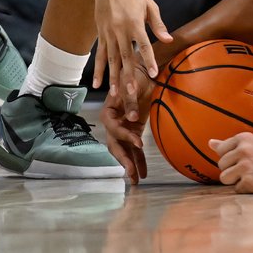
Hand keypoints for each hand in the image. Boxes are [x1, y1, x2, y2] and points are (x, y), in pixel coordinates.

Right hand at [92, 0, 171, 97]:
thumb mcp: (150, 6)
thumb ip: (158, 24)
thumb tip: (168, 40)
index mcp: (135, 23)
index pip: (144, 45)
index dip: (149, 60)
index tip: (153, 74)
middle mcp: (121, 31)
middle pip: (125, 57)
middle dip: (128, 76)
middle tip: (131, 92)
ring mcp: (109, 34)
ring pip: (111, 60)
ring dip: (114, 77)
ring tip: (116, 93)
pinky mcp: (101, 35)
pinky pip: (100, 55)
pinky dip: (99, 70)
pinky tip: (99, 83)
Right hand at [101, 67, 153, 182]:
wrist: (144, 71)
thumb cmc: (136, 75)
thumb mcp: (133, 85)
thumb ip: (130, 101)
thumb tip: (131, 118)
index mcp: (108, 110)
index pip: (113, 127)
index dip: (125, 135)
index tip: (139, 142)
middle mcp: (113, 121)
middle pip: (115, 144)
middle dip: (123, 159)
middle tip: (131, 173)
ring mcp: (123, 128)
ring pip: (124, 150)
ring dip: (130, 164)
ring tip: (136, 180)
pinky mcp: (133, 131)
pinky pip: (134, 149)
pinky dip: (139, 160)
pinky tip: (143, 174)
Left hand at [212, 133, 252, 193]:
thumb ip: (231, 144)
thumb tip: (210, 143)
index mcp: (243, 139)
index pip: (220, 150)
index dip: (229, 158)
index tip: (240, 160)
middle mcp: (243, 151)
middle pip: (221, 165)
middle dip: (231, 170)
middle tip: (248, 170)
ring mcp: (245, 167)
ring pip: (224, 178)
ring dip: (235, 181)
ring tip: (250, 177)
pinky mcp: (248, 182)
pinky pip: (236, 188)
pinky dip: (245, 189)